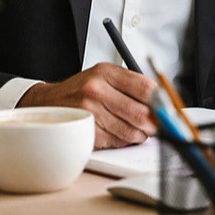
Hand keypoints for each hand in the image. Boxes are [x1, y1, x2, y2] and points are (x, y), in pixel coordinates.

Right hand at [16, 62, 157, 149]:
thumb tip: (160, 99)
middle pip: (140, 112)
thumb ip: (129, 84)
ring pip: (130, 130)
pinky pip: (116, 142)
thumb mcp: (103, 76)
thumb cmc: (81, 90)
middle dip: (155, 122)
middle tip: (159, 124)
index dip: (160, 99)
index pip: (144, 86)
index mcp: (105, 72)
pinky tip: (120, 134)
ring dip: (140, 134)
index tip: (168, 105)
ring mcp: (88, 112)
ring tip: (139, 130)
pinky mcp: (84, 132)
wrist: (46, 104)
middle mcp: (96, 90)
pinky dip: (124, 141)